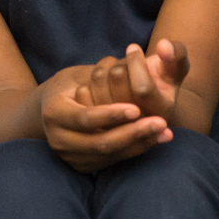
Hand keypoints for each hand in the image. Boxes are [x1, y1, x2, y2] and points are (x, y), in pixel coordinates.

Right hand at [39, 65, 171, 173]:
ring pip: (109, 155)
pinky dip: (135, 150)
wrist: (57, 108)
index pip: (86, 118)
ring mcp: (70, 156)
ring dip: (139, 144)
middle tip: (160, 124)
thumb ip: (111, 67)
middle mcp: (58, 139)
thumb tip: (146, 52)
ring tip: (164, 133)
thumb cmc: (74, 83)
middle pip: (100, 143)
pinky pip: (112, 161)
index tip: (137, 109)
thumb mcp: (83, 72)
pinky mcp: (82, 166)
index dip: (111, 115)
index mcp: (54, 113)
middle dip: (133, 134)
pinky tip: (156, 140)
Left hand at [80, 41, 189, 124]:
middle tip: (127, 61)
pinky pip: (83, 90)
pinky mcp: (90, 124)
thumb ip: (176, 56)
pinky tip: (103, 83)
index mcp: (159, 114)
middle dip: (121, 61)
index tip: (133, 46)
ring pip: (98, 79)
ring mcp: (109, 126)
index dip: (136, 61)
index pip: (142, 88)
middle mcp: (134, 125)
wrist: (142, 103)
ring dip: (106, 66)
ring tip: (116, 70)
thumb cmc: (161, 80)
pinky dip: (91, 78)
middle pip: (117, 76)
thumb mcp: (175, 69)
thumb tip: (164, 45)